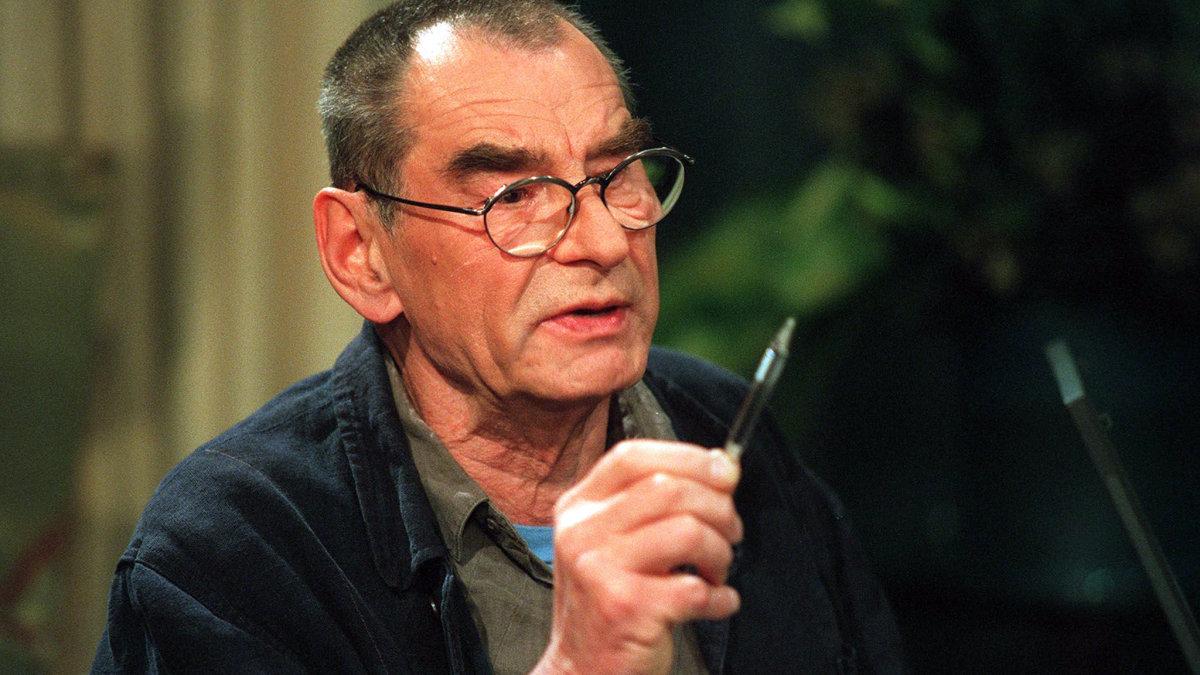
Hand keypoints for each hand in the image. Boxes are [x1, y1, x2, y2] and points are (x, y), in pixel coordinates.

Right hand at [532, 440, 742, 674]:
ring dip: (720, 553)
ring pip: (687, 531)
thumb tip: (720, 469)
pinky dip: (720, 598)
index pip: (633, 457)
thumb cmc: (610, 604)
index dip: (687, 457)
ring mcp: (600, 569)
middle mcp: (582, 532)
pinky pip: (695, 588)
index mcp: (578, 507)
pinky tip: (715, 604)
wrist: (583, 671)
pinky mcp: (625, 607)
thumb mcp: (615, 543)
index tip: (725, 471)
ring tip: (716, 573)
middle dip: (718, 508)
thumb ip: (654, 505)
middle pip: (668, 488)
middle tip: (731, 532)